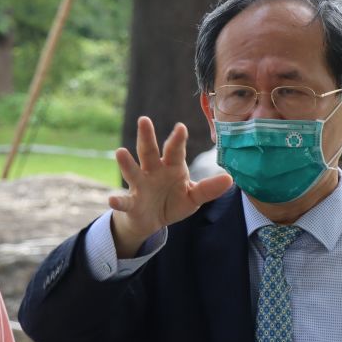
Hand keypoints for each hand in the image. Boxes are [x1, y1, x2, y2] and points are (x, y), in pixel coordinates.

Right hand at [109, 117, 232, 257]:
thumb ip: (208, 189)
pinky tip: (111, 200)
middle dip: (147, 136)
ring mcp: (140, 185)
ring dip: (126, 162)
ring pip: (132, 171)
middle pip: (149, 151)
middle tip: (144, 120)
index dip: (177, 140)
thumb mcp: (193, 197)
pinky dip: (117, 201)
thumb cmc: (173, 202)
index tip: (181, 128)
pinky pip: (124, 202)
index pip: (175, 151)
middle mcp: (153, 171)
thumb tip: (230, 179)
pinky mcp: (131, 203)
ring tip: (120, 152)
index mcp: (171, 166)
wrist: (151, 221)